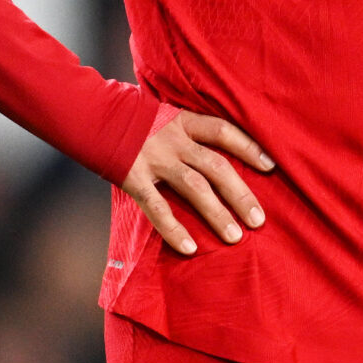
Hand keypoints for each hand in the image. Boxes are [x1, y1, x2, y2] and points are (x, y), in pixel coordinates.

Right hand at [121, 109, 273, 255]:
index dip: (249, 147)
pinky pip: (157, 207)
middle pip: (216, 166)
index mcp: (184, 122)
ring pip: (194, 188)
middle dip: (240, 194)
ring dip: (217, 213)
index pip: (224, 132)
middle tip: (259, 220)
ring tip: (235, 237)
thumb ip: (188, 133)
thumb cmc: (134, 121)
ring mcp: (154, 159)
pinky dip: (174, 228)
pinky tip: (190, 247)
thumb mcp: (166, 117)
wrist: (91, 115)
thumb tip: (216, 156)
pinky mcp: (133, 178)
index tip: (271, 166)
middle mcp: (174, 140)